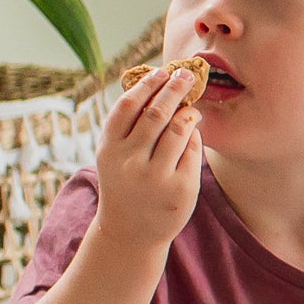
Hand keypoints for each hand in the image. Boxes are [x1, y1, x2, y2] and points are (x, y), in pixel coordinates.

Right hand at [91, 61, 203, 251]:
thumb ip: (130, 126)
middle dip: (174, 89)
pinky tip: (192, 133)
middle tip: (187, 75)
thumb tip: (159, 84)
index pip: (128, 106)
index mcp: (109, 148)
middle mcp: (130, 161)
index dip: (147, 84)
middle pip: (156, 113)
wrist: (130, 231)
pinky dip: (194, 136)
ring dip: (188, 111)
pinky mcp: (180, 188)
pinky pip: (193, 150)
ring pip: (178, 128)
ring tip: (192, 106)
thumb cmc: (126, 183)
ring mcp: (155, 176)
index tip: (162, 71)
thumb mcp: (115, 155)